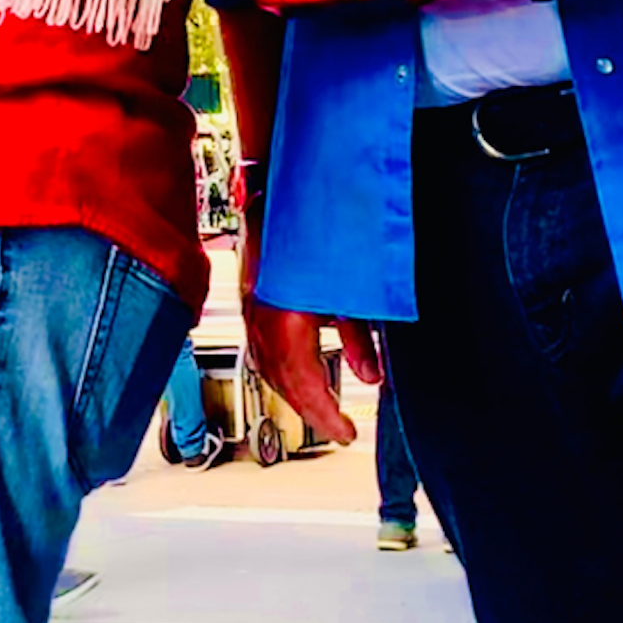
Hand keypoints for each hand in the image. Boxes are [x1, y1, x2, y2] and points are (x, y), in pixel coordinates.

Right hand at [239, 210, 380, 446]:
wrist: (273, 190)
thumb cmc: (310, 231)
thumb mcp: (347, 288)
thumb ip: (358, 334)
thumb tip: (371, 375)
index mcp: (283, 314)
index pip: (301, 379)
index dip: (324, 412)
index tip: (346, 432)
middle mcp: (260, 314)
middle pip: (281, 379)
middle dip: (310, 409)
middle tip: (338, 428)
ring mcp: (251, 306)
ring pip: (267, 365)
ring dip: (294, 392)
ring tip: (321, 409)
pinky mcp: (251, 298)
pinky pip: (261, 347)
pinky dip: (281, 370)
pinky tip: (299, 375)